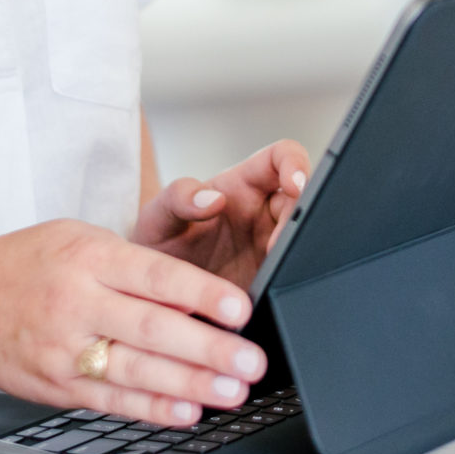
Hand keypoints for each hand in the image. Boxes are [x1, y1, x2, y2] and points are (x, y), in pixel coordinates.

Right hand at [0, 219, 266, 427]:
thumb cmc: (23, 264)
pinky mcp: (56, 386)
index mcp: (88, 257)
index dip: (203, 294)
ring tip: (233, 392)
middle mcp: (77, 303)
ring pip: (136, 371)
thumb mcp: (78, 238)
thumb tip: (196, 294)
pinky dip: (151, 409)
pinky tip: (186, 412)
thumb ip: (133, 263)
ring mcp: (64, 349)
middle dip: (209, 349)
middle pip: (153, 329)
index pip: (155, 276)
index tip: (242, 309)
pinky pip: (112, 401)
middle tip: (252, 361)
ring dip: (190, 386)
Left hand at [133, 140, 311, 288]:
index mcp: (243, 185)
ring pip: (304, 240)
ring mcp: (270, 248)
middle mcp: (263, 213)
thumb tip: (212, 198)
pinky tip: (267, 292)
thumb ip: (178, 197)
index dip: (296, 163)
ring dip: (296, 252)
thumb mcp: (157, 217)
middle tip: (276, 245)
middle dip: (298, 218)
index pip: (281, 157)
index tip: (296, 184)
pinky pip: (291, 277)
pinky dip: (288, 282)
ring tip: (271, 271)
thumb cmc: (157, 244)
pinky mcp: (271, 282)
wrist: (150, 296)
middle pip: (302, 201)